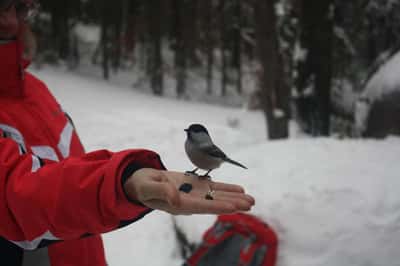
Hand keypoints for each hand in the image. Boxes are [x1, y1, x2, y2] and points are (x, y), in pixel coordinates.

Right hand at [123, 168, 254, 214]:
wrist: (139, 182)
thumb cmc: (140, 185)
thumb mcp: (146, 186)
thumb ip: (160, 191)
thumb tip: (175, 198)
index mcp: (177, 205)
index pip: (201, 206)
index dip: (217, 206)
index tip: (234, 207)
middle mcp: (189, 201)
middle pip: (214, 203)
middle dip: (232, 203)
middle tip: (251, 204)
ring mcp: (193, 194)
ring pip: (216, 195)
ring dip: (234, 196)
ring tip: (251, 200)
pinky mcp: (194, 185)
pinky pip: (212, 186)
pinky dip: (226, 187)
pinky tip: (239, 189)